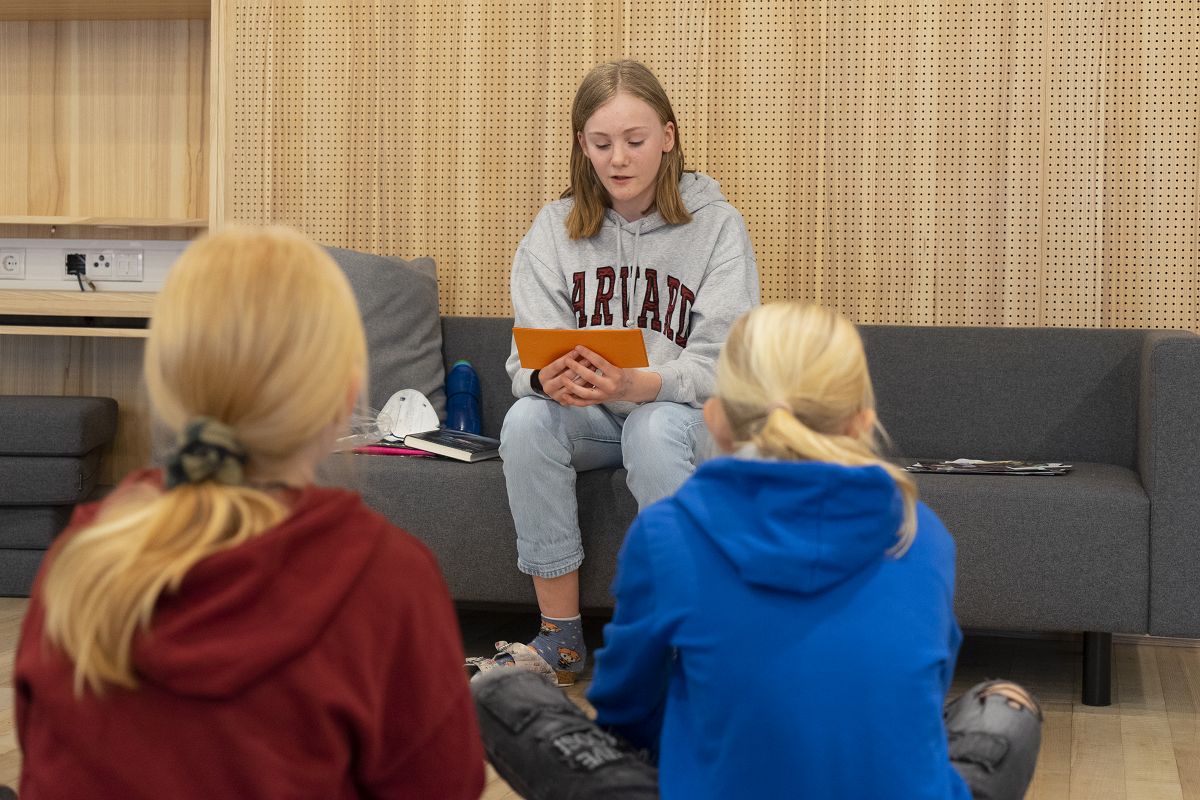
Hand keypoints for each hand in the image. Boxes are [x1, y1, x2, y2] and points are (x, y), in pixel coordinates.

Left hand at [539, 347, 660, 406]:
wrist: (632, 389)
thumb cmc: (624, 372)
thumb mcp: (620, 362)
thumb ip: (607, 355)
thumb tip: (593, 341)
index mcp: (616, 374)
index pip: (599, 362)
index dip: (587, 354)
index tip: (577, 347)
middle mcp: (610, 386)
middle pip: (590, 377)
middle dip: (577, 368)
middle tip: (566, 360)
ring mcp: (604, 396)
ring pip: (584, 393)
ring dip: (572, 385)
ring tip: (562, 377)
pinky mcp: (599, 401)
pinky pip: (584, 403)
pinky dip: (573, 400)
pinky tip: (563, 395)